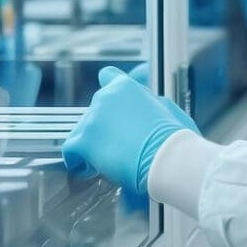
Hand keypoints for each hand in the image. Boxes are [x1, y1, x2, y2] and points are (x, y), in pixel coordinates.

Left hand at [62, 65, 198, 199]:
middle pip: (95, 111)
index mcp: (126, 87)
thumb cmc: (174, 139)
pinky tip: (91, 170)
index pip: (107, 76)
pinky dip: (79, 162)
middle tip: (119, 146)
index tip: (114, 111)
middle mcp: (104, 98)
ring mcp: (92, 120)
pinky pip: (71, 152)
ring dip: (93, 146)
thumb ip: (152, 103)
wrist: (167, 159)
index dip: (110, 95)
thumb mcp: (168, 110)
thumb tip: (149, 105)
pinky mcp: (83, 142)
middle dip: (104, 128)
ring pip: (82, 132)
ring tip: (108, 162)